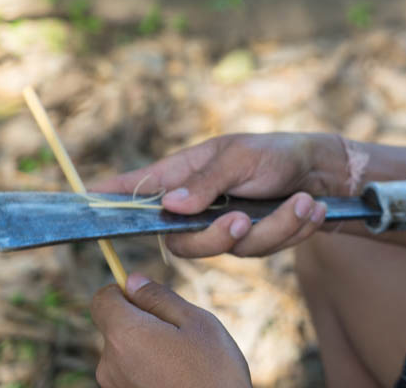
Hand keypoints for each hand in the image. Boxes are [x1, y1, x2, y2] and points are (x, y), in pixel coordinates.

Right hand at [88, 132, 348, 257]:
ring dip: (276, 225)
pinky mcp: (252, 242)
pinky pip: (266, 250)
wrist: (323, 172)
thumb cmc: (275, 154)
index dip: (106, 200)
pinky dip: (295, 228)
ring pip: (233, 250)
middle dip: (219, 237)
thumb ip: (206, 183)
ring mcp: (222, 228)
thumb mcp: (240, 158)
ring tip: (304, 201)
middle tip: (246, 220)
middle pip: (182, 243)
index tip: (82, 202)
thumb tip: (170, 207)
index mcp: (183, 175)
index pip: (134, 190)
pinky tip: (312, 208)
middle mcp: (195, 207)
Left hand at [91, 273, 250, 387]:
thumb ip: (160, 298)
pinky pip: (130, 373)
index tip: (149, 297)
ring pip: (125, 351)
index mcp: (125, 334)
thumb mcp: (196, 323)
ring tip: (182, 361)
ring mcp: (114, 386)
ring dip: (147, 347)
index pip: (102, 299)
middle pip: (116, 326)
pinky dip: (148, 369)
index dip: (122, 291)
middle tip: (180, 334)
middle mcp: (109, 363)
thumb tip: (132, 280)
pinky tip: (175, 378)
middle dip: (143, 322)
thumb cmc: (213, 372)